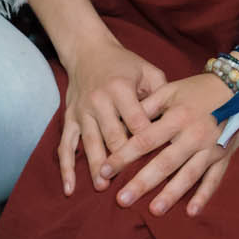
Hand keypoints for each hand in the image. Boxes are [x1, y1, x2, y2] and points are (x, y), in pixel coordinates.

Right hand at [58, 32, 166, 196]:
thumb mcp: (147, 70)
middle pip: (112, 136)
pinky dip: (66, 168)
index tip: (158, 163)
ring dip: (96, 167)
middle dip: (122, 161)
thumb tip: (173, 121)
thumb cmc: (124, 64)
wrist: (87, 50)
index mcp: (120, 88)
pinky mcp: (70, 119)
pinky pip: (65, 145)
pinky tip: (71, 187)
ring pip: (90, 144)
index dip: (147, 143)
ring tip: (103, 187)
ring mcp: (82, 112)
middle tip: (132, 184)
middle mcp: (99, 101)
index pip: (136, 121)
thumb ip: (162, 92)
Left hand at [93, 71, 238, 217]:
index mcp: (176, 117)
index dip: (124, 155)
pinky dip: (204, 196)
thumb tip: (122, 121)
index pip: (145, 140)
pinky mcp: (224, 156)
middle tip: (122, 200)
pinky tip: (191, 211)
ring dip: (171, 194)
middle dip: (142, 182)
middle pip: (164, 163)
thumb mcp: (170, 89)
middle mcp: (192, 135)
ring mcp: (210, 148)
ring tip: (154, 210)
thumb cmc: (198, 89)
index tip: (106, 169)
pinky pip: (214, 179)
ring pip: (188, 175)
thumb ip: (147, 105)